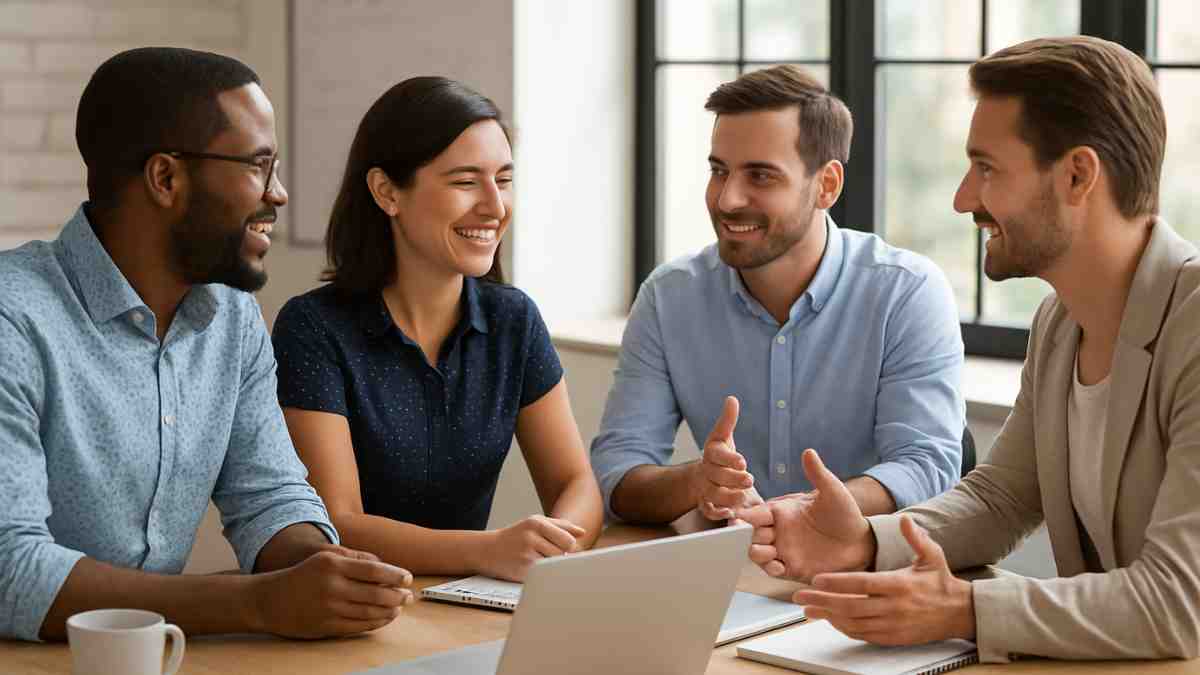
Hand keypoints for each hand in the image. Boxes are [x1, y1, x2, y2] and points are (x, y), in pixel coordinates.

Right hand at [248, 545, 413, 638]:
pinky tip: (384, 618)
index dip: (395, 575)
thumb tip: (386, 566)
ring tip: (399, 607)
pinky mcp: (326, 627)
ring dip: (390, 611)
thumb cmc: (304, 575)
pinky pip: (358, 627)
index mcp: (333, 565)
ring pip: (370, 613)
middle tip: (408, 596)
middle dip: (397, 596)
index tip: (408, 578)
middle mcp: (332, 586)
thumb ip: (355, 558)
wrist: (271, 600)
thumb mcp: (326, 557)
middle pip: (376, 594)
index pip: (374, 571)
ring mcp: (329, 609)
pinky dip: (376, 623)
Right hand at [479, 515, 586, 581]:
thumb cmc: (517, 535)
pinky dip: (542, 573)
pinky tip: (531, 567)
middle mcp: (531, 537)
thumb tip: (582, 532)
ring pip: (554, 565)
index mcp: (537, 523)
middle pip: (563, 554)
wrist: (488, 550)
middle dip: (561, 556)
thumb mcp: (536, 523)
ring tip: (538, 559)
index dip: (569, 547)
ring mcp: (526, 554)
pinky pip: (544, 574)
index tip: (563, 549)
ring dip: (552, 566)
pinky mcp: (522, 570)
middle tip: (549, 554)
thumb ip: (561, 526)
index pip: (568, 540)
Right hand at [693, 396, 760, 520]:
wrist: (703, 477)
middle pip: (716, 476)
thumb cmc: (718, 456)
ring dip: (727, 496)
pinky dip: (717, 513)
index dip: (729, 458)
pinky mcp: (706, 504)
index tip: (743, 461)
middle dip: (732, 478)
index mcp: (710, 453)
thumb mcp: (722, 438)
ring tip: (742, 496)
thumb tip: (732, 399)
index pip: (716, 454)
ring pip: (712, 494)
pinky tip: (730, 513)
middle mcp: (705, 471)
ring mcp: (704, 488)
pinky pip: (708, 510)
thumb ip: (727, 421)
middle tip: (749, 479)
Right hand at [741, 449, 873, 580]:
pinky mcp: (792, 567)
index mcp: (782, 511)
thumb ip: (818, 474)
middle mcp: (779, 530)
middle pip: (750, 534)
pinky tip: (779, 567)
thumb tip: (809, 452)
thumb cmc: (845, 513)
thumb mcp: (833, 491)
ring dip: (757, 553)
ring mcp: (784, 550)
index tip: (738, 518)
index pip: (755, 513)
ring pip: (757, 553)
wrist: (861, 541)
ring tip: (766, 552)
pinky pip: (773, 570)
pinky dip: (770, 569)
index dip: (744, 516)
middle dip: (745, 536)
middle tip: (750, 536)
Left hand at [792, 515, 975, 644]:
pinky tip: (831, 620)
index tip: (816, 580)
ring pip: (854, 623)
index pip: (863, 583)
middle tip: (800, 596)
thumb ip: (916, 538)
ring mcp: (893, 625)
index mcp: (900, 584)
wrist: (960, 613)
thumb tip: (906, 519)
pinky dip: (845, 628)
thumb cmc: (941, 582)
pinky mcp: (893, 638)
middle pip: (851, 606)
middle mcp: (894, 607)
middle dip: (823, 602)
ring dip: (829, 617)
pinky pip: (863, 634)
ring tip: (808, 609)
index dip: (838, 582)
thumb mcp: (932, 555)